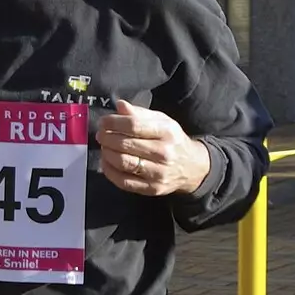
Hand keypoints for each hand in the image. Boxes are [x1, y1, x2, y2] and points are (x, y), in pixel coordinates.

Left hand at [96, 99, 211, 196]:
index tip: (104, 121)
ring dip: (107, 154)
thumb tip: (120, 105)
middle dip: (107, 138)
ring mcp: (158, 173)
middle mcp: (164, 153)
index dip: (113, 122)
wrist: (193, 167)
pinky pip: (124, 181)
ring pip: (124, 163)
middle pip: (126, 145)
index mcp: (166, 132)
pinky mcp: (152, 188)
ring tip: (104, 147)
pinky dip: (110, 171)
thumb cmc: (172, 140)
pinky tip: (107, 162)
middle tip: (100, 135)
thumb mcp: (162, 121)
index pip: (134, 125)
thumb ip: (140, 113)